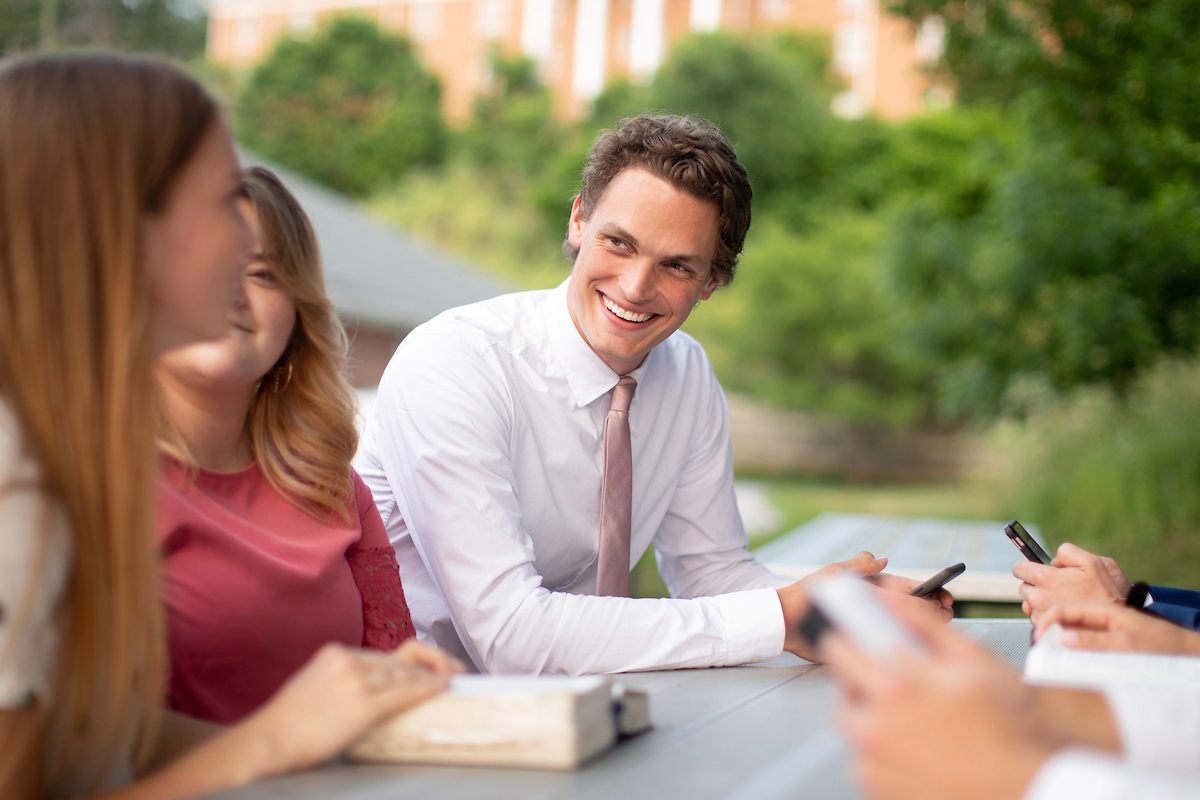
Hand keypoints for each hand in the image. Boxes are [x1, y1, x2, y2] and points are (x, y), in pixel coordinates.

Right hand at [235, 639, 462, 778]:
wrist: (267, 741)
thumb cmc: (287, 725)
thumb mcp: (314, 687)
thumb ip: (341, 682)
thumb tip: (370, 691)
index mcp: (336, 654)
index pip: (384, 655)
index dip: (413, 660)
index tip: (432, 665)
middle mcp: (348, 660)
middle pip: (399, 661)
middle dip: (430, 665)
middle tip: (454, 671)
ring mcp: (356, 680)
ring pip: (405, 675)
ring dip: (432, 678)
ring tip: (453, 680)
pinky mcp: (362, 704)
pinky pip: (403, 694)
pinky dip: (426, 689)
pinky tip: (442, 689)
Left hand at [777, 552, 952, 661]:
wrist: (786, 621)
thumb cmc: (808, 594)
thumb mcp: (835, 575)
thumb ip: (859, 566)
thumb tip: (882, 559)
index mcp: (874, 590)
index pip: (909, 590)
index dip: (930, 593)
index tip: (945, 597)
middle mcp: (876, 609)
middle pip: (913, 611)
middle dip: (933, 611)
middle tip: (946, 614)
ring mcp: (872, 628)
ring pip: (905, 629)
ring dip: (924, 629)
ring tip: (939, 629)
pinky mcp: (864, 646)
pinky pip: (888, 648)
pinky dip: (904, 648)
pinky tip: (917, 651)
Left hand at [821, 594, 1053, 799]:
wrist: (1027, 789)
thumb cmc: (1008, 726)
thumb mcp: (972, 660)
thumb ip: (922, 624)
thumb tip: (888, 596)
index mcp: (895, 689)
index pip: (839, 649)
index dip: (848, 640)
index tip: (857, 641)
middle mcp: (875, 729)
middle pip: (846, 692)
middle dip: (868, 684)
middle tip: (907, 690)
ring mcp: (873, 766)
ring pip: (858, 729)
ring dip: (879, 721)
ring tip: (923, 725)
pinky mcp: (876, 791)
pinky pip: (868, 762)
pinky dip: (886, 754)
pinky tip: (923, 752)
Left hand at [1013, 543, 1128, 624]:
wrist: (1110, 622)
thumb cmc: (1103, 592)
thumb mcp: (1091, 562)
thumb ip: (1067, 552)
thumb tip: (1053, 560)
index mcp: (1045, 578)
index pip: (1019, 569)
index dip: (1028, 568)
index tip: (1035, 570)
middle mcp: (1037, 597)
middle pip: (1023, 586)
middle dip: (1036, 585)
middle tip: (1056, 586)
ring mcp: (1039, 614)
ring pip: (1029, 603)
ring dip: (1040, 600)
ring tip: (1061, 600)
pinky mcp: (1043, 627)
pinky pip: (1036, 616)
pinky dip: (1045, 613)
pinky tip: (1062, 611)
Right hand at [1035, 602, 1199, 654]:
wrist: (1182, 650)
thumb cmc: (1160, 645)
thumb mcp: (1127, 645)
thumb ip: (1095, 641)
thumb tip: (1064, 638)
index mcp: (1101, 608)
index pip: (1063, 609)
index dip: (1046, 622)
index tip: (1038, 638)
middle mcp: (1098, 613)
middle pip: (1061, 613)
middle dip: (1044, 623)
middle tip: (1037, 642)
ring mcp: (1100, 624)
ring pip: (1067, 624)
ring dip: (1054, 632)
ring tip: (1046, 646)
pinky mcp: (1103, 636)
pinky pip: (1077, 635)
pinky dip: (1066, 640)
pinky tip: (1064, 651)